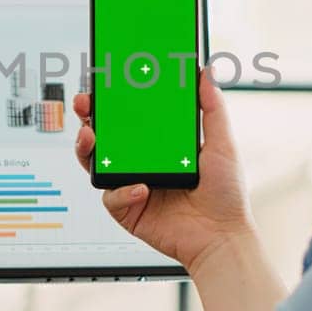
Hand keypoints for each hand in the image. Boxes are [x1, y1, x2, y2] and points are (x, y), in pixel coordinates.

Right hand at [73, 75, 251, 272]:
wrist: (222, 237)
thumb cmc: (225, 196)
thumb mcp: (221, 144)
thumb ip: (213, 107)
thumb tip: (206, 72)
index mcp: (159, 146)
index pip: (128, 117)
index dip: (112, 101)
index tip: (104, 82)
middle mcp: (141, 164)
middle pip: (104, 137)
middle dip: (89, 118)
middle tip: (85, 104)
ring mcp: (131, 186)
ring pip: (96, 165)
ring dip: (87, 148)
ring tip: (90, 137)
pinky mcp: (128, 211)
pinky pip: (112, 197)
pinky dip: (122, 191)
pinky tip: (142, 188)